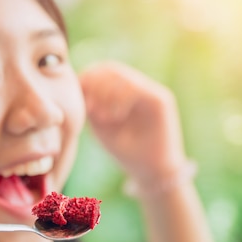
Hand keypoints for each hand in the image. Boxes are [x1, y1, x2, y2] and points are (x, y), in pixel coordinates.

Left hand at [80, 61, 186, 180]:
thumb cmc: (126, 151)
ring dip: (106, 94)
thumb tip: (79, 83)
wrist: (153, 172)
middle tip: (90, 108)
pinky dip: (121, 100)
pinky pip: (137, 89)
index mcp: (123, 91)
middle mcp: (139, 86)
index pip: (102, 71)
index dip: (87, 79)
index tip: (82, 102)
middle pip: (111, 68)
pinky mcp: (162, 99)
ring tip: (102, 117)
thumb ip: (91, 105)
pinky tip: (116, 117)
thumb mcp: (101, 126)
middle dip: (95, 84)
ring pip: (123, 76)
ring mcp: (151, 91)